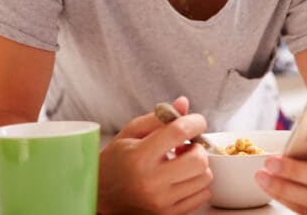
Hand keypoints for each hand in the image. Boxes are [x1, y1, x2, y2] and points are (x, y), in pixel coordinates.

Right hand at [97, 97, 212, 214]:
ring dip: (199, 166)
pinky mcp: (168, 214)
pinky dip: (197, 183)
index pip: (179, 132)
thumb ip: (158, 117)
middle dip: (198, 147)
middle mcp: (151, 181)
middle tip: (186, 146)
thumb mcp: (131, 133)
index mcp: (140, 156)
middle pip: (198, 159)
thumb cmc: (117, 160)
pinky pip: (202, 195)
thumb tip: (184, 103)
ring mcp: (161, 202)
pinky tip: (182, 178)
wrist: (101, 196)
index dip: (195, 122)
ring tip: (182, 162)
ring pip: (204, 178)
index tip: (196, 121)